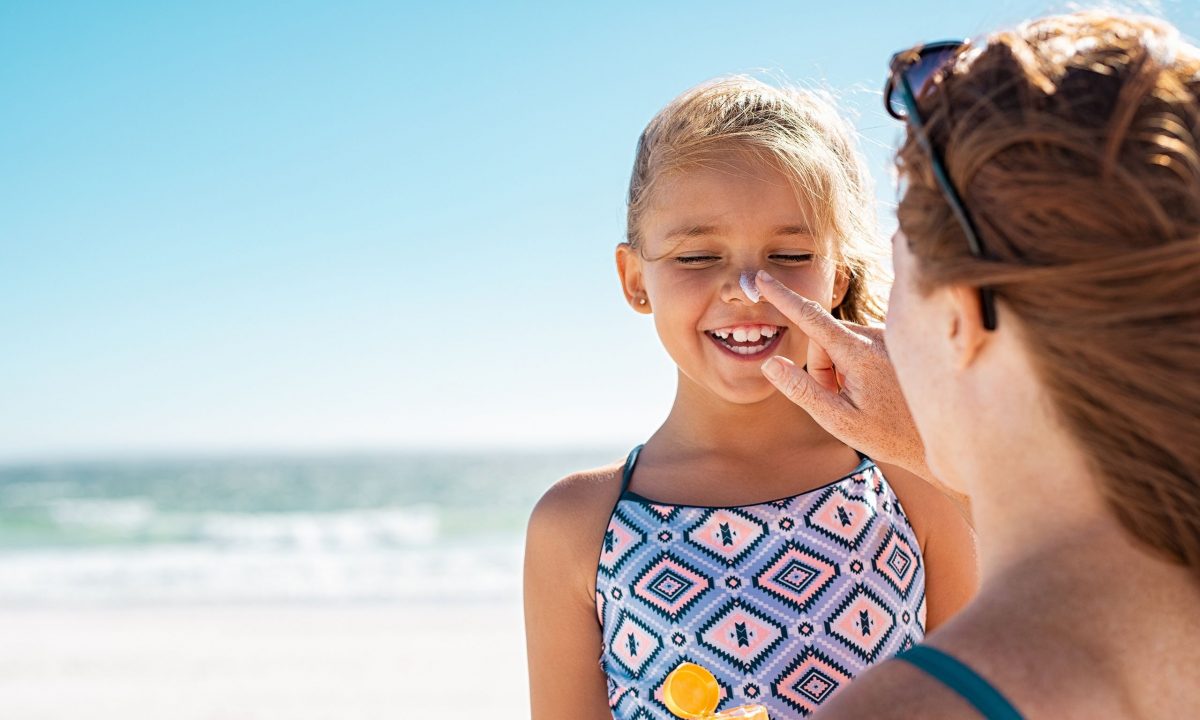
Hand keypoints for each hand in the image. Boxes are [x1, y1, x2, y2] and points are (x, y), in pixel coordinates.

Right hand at [755, 270, 931, 479]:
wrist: (942, 436)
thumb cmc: (889, 435)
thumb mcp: (838, 420)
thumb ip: (802, 390)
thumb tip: (771, 363)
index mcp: (860, 353)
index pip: (811, 318)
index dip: (782, 297)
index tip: (762, 278)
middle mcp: (876, 336)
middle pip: (823, 340)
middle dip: (821, 368)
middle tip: (840, 401)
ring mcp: (887, 337)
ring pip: (839, 344)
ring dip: (839, 369)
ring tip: (862, 399)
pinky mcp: (894, 342)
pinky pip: (858, 346)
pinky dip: (855, 366)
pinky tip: (876, 390)